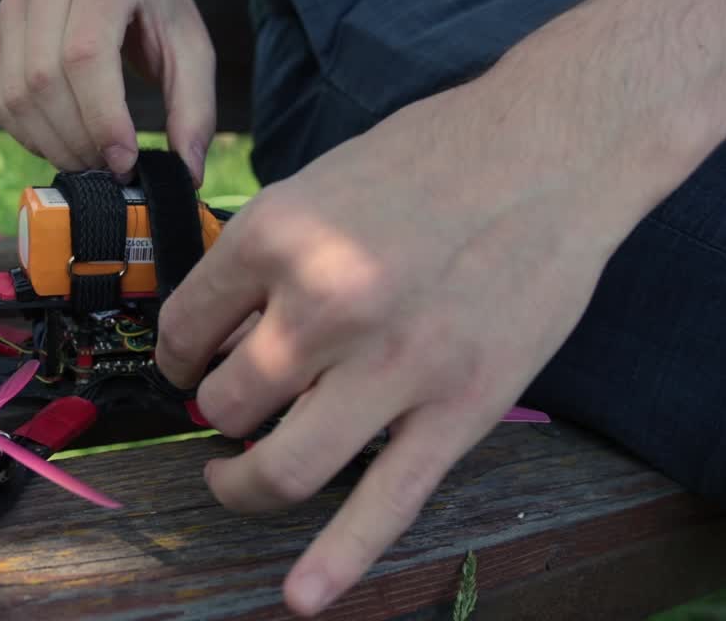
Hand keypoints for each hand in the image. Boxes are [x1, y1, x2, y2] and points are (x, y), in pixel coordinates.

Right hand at [0, 0, 215, 184]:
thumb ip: (195, 112)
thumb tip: (187, 175)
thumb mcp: (193, 53)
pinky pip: (1, 102)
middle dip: (78, 140)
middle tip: (111, 170)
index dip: (101, 118)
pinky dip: (30, 137)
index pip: (85, 55)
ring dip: (53, 145)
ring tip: (91, 162)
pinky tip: (63, 145)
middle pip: (45, 79)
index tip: (125, 161)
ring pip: (17, 96)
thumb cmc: (158, 13)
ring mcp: (14, 5)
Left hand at [155, 70, 646, 614]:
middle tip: (226, 406)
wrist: (549, 150)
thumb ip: (264, 257)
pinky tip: (303, 596)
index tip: (188, 362)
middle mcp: (322, 306)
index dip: (176, 356)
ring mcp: (391, 366)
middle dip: (213, 413)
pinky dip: (339, 559)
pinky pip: (385, 503)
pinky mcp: (456, 409)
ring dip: (242, 483)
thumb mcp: (317, 181)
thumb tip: (219, 326)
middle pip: (224, 404)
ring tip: (235, 476)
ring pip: (280, 465)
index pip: (182, 330)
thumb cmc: (430, 155)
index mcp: (275, 238)